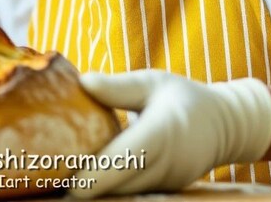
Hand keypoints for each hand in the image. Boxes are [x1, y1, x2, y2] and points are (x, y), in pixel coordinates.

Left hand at [72, 71, 270, 197]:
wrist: (225, 126)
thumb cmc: (184, 97)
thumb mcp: (154, 82)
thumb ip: (119, 86)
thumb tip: (83, 81)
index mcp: (164, 132)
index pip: (127, 158)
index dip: (97, 174)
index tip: (68, 182)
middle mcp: (166, 165)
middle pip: (119, 184)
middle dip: (84, 185)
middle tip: (45, 178)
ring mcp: (166, 183)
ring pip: (123, 194)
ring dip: (93, 189)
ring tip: (54, 181)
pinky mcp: (161, 192)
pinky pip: (129, 193)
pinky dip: (106, 189)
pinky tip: (78, 182)